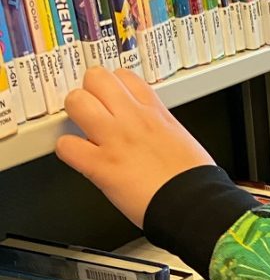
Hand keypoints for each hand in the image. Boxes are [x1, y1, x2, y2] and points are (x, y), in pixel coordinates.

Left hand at [55, 68, 214, 227]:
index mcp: (156, 113)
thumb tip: (150, 130)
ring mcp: (115, 139)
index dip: (114, 85)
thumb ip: (159, 127)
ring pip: (76, 102)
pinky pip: (66, 146)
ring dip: (75, 114)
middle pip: (97, 78)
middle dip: (89, 91)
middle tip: (92, 108)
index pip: (125, 76)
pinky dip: (68, 151)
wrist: (194, 203)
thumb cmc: (194, 179)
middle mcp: (133, 120)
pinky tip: (80, 157)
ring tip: (82, 128)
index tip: (110, 95)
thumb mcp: (182, 138)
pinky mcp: (101, 165)